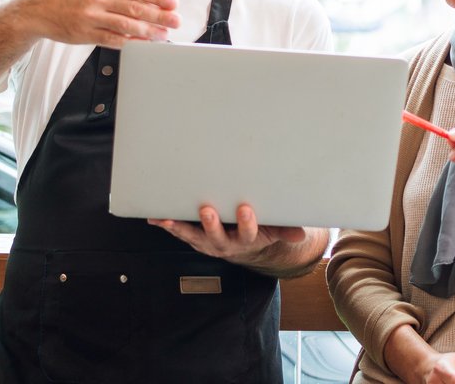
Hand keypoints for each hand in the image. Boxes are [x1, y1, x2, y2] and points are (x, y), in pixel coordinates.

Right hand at [23, 0, 180, 46]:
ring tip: (165, 35)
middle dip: (159, 16)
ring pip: (126, 26)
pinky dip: (129, 43)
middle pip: (134, 8)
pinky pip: (112, 40)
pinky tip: (143, 45)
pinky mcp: (85, 34)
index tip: (173, 2)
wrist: (35, 10)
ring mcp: (91, 17)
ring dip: (148, 32)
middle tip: (177, 21)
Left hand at [148, 203, 305, 266]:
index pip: (248, 233)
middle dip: (211, 225)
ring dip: (179, 227)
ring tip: (166, 218)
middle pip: (216, 237)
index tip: (246, 209)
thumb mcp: (275, 230)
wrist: (243, 246)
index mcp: (246, 240)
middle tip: (207, 211)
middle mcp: (224, 244)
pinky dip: (166, 224)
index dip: (247, 223)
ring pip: (192, 236)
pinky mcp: (193, 237)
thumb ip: (286, 229)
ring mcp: (206, 242)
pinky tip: (153, 216)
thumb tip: (301, 234)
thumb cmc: (260, 229)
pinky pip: (179, 230)